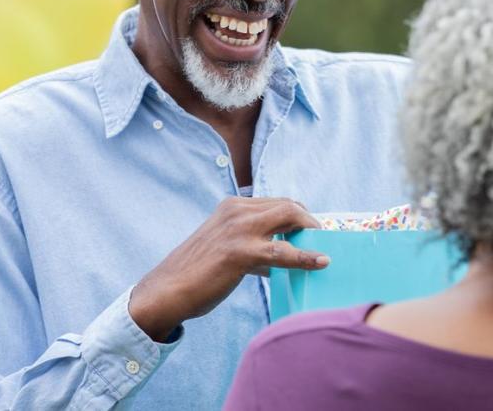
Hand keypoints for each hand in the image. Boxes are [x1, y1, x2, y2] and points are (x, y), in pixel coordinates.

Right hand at [128, 197, 326, 341]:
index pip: (278, 202)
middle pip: (289, 205)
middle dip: (310, 221)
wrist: (167, 291)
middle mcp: (237, 210)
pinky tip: (321, 262)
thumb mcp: (226, 249)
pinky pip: (283, 252)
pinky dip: (306, 256)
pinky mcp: (240, 252)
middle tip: (322, 240)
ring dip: (312, 231)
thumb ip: (254, 248)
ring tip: (324, 249)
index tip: (313, 231)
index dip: (300, 215)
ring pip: (290, 217)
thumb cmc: (197, 275)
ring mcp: (239, 228)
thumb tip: (282, 259)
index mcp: (232, 207)